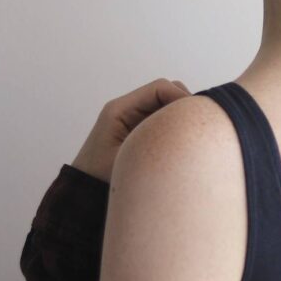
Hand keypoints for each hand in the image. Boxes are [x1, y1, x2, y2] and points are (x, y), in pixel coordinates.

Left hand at [71, 79, 191, 184]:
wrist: (82, 192)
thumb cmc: (99, 179)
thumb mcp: (130, 161)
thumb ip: (157, 145)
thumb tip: (189, 134)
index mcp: (120, 110)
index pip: (160, 88)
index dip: (182, 98)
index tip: (196, 118)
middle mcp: (127, 108)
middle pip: (166, 91)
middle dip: (185, 105)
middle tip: (199, 127)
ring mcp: (133, 118)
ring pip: (167, 104)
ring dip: (181, 116)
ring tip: (193, 136)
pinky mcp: (138, 130)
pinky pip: (162, 119)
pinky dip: (175, 126)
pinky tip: (183, 143)